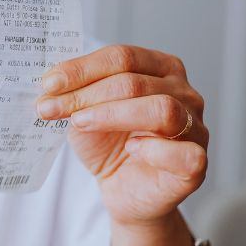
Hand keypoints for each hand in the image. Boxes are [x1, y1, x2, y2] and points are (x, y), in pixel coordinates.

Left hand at [35, 45, 208, 227]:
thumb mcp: (85, 112)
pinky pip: (184, 153)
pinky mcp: (196, 165)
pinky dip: (154, 149)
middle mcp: (185, 93)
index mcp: (161, 68)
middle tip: (50, 108)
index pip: (123, 57)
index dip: (82, 69)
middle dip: (87, 94)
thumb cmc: (108, 144)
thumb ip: (74, 93)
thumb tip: (50, 84)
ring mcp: (196, 128)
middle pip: (136, 82)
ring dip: (111, 115)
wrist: (121, 188)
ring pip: (161, 110)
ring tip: (79, 123)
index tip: (48, 84)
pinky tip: (131, 149)